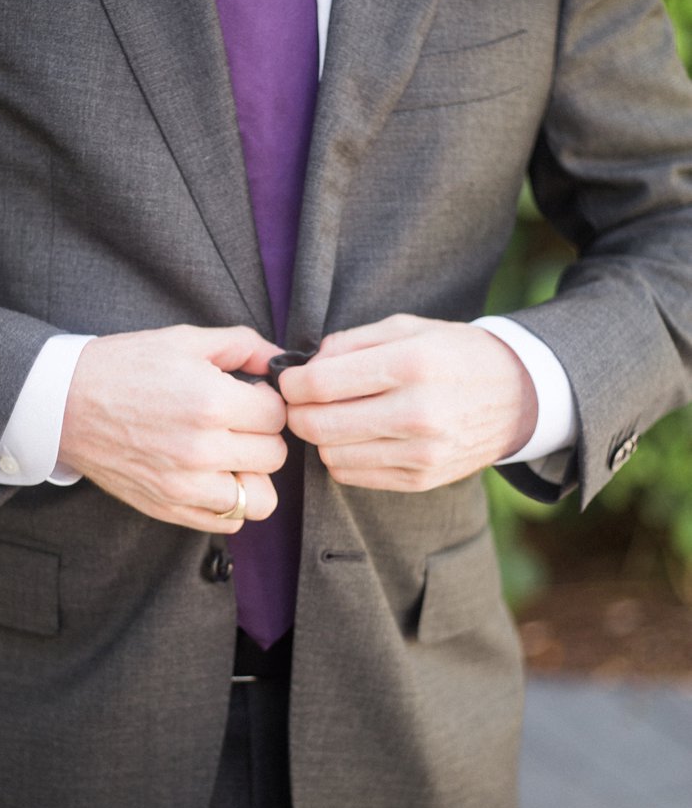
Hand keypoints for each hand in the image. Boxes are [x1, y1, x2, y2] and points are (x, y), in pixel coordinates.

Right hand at [58, 325, 287, 530]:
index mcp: (210, 402)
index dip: (266, 401)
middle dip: (262, 435)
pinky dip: (229, 502)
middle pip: (274, 455)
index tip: (248, 397)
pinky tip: (212, 476)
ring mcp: (184, 485)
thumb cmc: (122, 367)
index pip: (277, 414)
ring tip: (231, 455)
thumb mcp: (183, 340)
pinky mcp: (168, 507)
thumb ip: (242, 345)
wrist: (63, 403)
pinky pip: (228, 521)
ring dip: (252, 475)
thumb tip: (280, 359)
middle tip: (238, 422)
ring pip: (260, 498)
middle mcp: (201, 448)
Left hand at [280, 314, 537, 491]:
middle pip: (319, 425)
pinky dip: (341, 457)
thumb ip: (350, 342)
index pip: (321, 384)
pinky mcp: (421, 480)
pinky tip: (355, 437)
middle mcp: (417, 413)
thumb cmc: (455, 354)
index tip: (289, 379)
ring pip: (331, 455)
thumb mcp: (408, 328)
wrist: (518, 396)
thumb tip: (305, 366)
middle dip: (296, 412)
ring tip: (332, 416)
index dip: (291, 383)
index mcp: (412, 365)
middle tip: (299, 401)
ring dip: (320, 437)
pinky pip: (352, 476)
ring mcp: (420, 453)